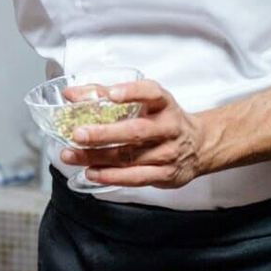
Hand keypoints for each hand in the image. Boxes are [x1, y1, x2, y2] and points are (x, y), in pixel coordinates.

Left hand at [59, 78, 210, 187]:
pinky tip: (92, 172)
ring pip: (130, 157)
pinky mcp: (165, 174)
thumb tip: (71, 95)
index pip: (151, 93)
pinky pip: (135, 177)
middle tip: (78, 134)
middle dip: (104, 133)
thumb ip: (105, 95)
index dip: (131, 93)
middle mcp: (168, 127)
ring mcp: (168, 152)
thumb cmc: (162, 119)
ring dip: (97, 157)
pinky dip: (111, 176)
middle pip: (136, 131)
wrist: (198, 145)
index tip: (110, 94)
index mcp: (163, 104)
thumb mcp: (142, 101)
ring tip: (71, 155)